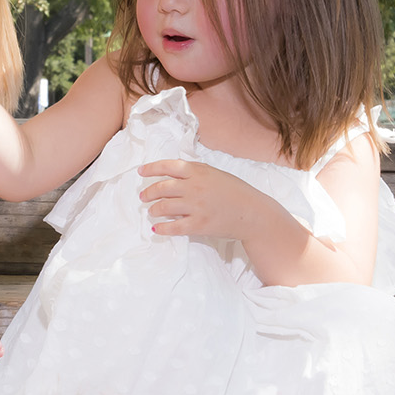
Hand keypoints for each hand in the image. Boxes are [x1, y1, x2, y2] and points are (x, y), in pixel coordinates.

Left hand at [138, 159, 286, 240]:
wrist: (253, 213)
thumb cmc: (235, 192)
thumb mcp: (215, 174)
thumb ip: (195, 173)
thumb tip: (172, 175)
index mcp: (199, 171)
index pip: (168, 166)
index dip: (151, 168)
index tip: (141, 172)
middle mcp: (195, 186)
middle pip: (161, 187)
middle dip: (148, 192)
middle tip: (144, 197)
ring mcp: (196, 206)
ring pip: (163, 207)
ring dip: (153, 209)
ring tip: (152, 211)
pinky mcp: (199, 225)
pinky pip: (173, 227)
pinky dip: (162, 228)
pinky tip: (157, 228)